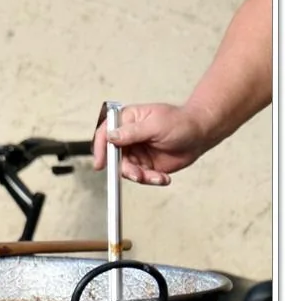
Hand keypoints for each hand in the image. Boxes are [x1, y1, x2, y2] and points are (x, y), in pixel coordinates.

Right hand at [91, 102, 211, 185]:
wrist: (201, 135)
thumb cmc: (181, 122)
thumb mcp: (156, 124)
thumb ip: (132, 132)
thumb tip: (111, 137)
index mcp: (127, 120)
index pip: (105, 134)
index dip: (100, 148)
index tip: (101, 163)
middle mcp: (128, 137)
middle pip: (113, 156)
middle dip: (125, 168)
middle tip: (137, 174)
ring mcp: (136, 152)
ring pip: (127, 169)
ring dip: (140, 176)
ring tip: (156, 177)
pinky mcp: (145, 164)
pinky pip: (141, 176)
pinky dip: (151, 180)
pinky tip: (163, 177)